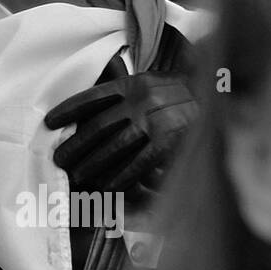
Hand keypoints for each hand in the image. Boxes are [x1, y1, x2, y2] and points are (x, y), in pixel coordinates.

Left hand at [44, 71, 197, 201]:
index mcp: (133, 83)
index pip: (91, 97)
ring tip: (76, 176)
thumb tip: (92, 102)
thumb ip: (125, 90)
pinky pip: (136, 163)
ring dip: (91, 164)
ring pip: (113, 147)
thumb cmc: (180, 95)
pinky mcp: (168, 142)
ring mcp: (155, 121)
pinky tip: (105, 187)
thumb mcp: (152, 82)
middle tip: (58, 160)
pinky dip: (119, 177)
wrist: (221, 101)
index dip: (67, 111)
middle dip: (74, 145)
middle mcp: (141, 100)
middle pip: (97, 126)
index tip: (48, 123)